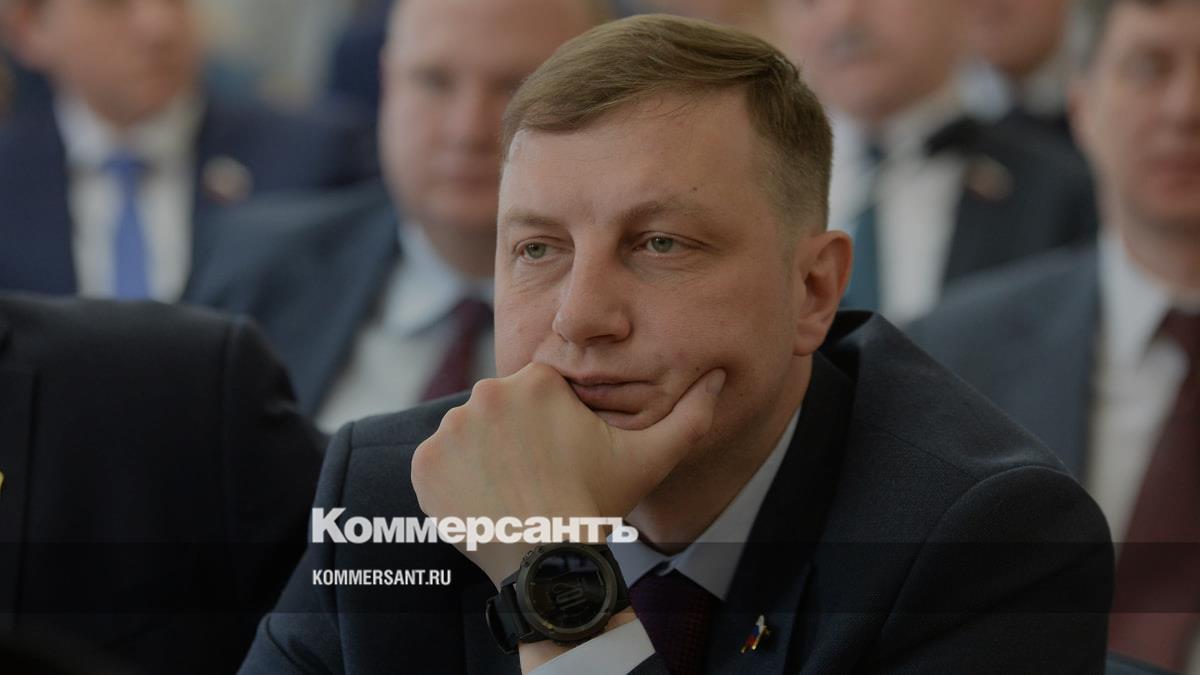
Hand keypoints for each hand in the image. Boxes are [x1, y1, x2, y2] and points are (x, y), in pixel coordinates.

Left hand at [411, 362, 725, 586]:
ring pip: (468, 434)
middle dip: (515, 437)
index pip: (537, 392)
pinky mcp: (425, 462)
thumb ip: (690, 414)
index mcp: (536, 381)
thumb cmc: (597, 504)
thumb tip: (720, 377)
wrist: (547, 561)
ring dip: (484, 456)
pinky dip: (454, 479)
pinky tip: (484, 500)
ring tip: (510, 490)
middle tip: (536, 477)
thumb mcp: (650, 457)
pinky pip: (438, 462)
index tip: (559, 456)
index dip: (550, 424)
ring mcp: (450, 429)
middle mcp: (486, 394)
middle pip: (501, 410)